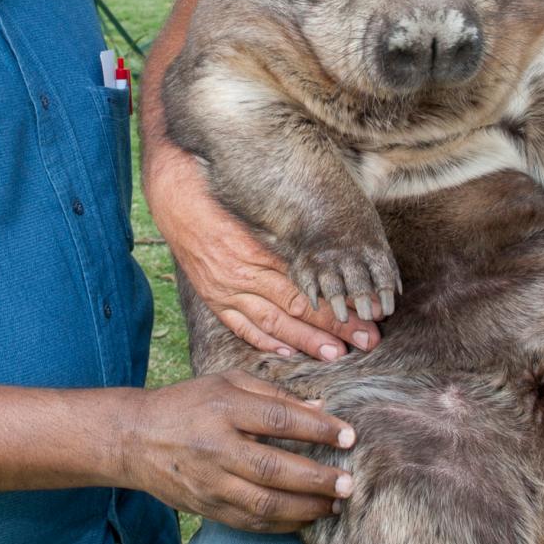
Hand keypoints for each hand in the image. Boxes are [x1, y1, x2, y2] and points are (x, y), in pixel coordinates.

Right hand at [123, 371, 356, 531]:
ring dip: (306, 508)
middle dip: (318, 479)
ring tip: (334, 504)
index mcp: (224, 408)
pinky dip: (282, 525)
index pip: (279, 419)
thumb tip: (319, 410)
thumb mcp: (226, 382)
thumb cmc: (188, 403)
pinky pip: (250, 523)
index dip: (318, 429)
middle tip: (349, 483)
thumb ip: (273, 394)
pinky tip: (306, 518)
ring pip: (265, 504)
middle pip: (275, 469)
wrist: (135, 438)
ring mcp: (210, 483)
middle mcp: (217, 447)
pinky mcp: (207, 508)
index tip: (349, 436)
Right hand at [146, 146, 380, 359]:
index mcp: (261, 250)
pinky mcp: (212, 293)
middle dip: (333, 327)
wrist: (175, 190)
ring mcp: (225, 287)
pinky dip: (263, 339)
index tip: (368, 316)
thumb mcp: (261, 204)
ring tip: (333, 354)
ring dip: (304, 341)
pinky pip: (240, 324)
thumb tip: (333, 244)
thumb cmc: (222, 191)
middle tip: (366, 341)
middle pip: (297, 308)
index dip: (339, 306)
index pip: (309, 287)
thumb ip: (293, 228)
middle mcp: (244, 274)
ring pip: (271, 322)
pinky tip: (285, 351)